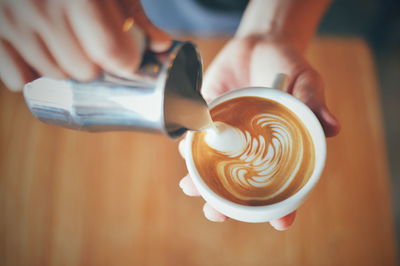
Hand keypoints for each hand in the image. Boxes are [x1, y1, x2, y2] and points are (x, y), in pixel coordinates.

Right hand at [0, 0, 169, 90]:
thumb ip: (137, 18)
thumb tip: (162, 46)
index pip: (107, 51)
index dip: (124, 64)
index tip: (128, 62)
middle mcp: (41, 8)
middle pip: (84, 72)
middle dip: (97, 69)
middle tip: (95, 54)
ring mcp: (13, 23)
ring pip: (55, 77)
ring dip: (67, 72)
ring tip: (69, 52)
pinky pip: (18, 79)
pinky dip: (33, 76)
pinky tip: (41, 59)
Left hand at [179, 35, 339, 229]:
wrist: (259, 44)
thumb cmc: (288, 65)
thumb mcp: (306, 81)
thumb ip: (313, 103)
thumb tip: (333, 127)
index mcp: (279, 150)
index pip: (282, 186)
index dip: (283, 208)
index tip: (280, 223)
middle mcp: (252, 150)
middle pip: (239, 187)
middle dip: (225, 205)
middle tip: (216, 213)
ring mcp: (229, 138)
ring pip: (211, 170)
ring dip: (199, 184)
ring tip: (190, 188)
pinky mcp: (208, 121)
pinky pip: (195, 141)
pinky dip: (188, 149)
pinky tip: (185, 151)